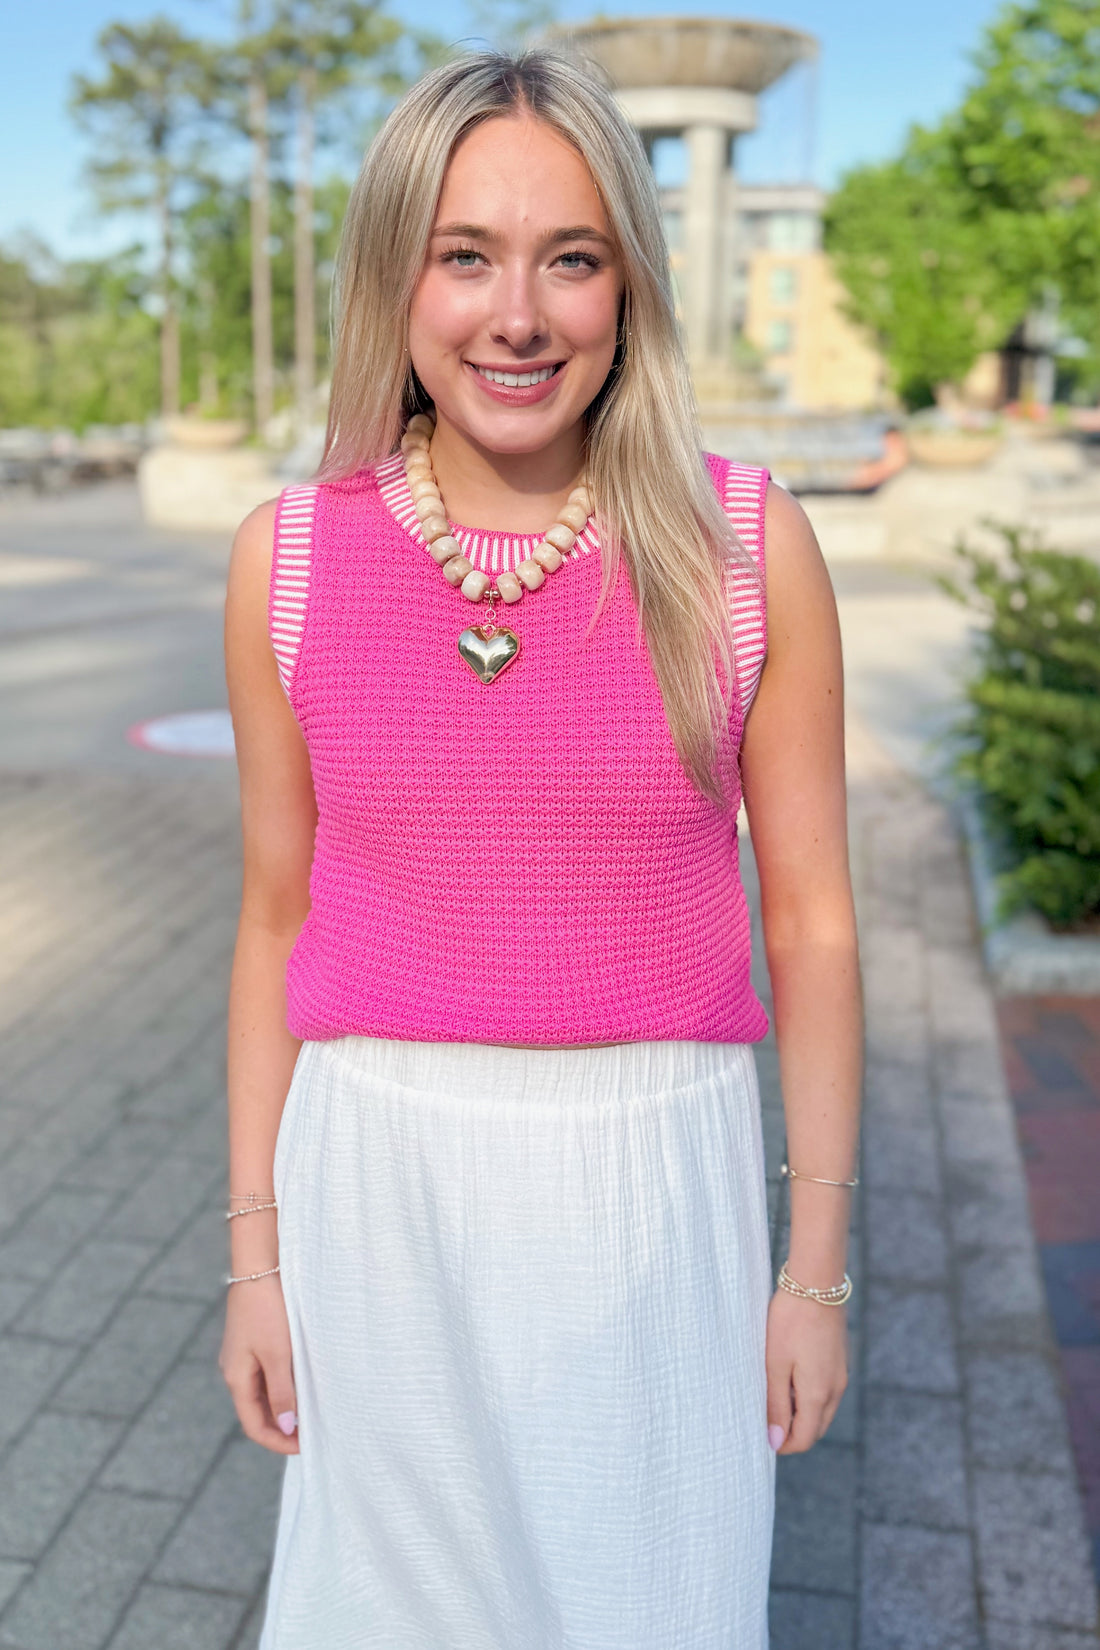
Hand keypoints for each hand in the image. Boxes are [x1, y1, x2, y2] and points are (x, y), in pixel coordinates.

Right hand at [219, 1274, 299, 1454]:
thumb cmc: (268, 1311)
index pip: (254, 1425)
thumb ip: (282, 1392)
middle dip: (283, 1428)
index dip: (278, 1442)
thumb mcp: (278, 1354)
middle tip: (313, 1433)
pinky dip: (283, 1386)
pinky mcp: (253, 1343)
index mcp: (236, 1378)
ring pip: (263, 1394)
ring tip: (312, 1412)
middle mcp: (235, 1371)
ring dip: (285, 1406)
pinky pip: (267, 1375)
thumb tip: (286, 1427)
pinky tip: (303, 1385)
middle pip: (258, 1412)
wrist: (259, 1267)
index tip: (305, 1447)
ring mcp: (243, 1357)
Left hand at [764, 1286, 848, 1453]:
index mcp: (819, 1394)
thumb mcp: (775, 1364)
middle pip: (815, 1429)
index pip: (805, 1439)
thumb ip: (777, 1404)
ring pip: (821, 1411)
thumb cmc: (790, 1322)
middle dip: (792, 1432)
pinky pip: (825, 1392)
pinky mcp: (839, 1362)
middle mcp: (835, 1390)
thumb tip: (776, 1441)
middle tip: (764, 1419)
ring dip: (800, 1414)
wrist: (816, 1284)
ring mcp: (840, 1375)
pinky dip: (808, 1397)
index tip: (761, 1436)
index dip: (783, 1444)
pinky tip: (788, 1377)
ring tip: (772, 1395)